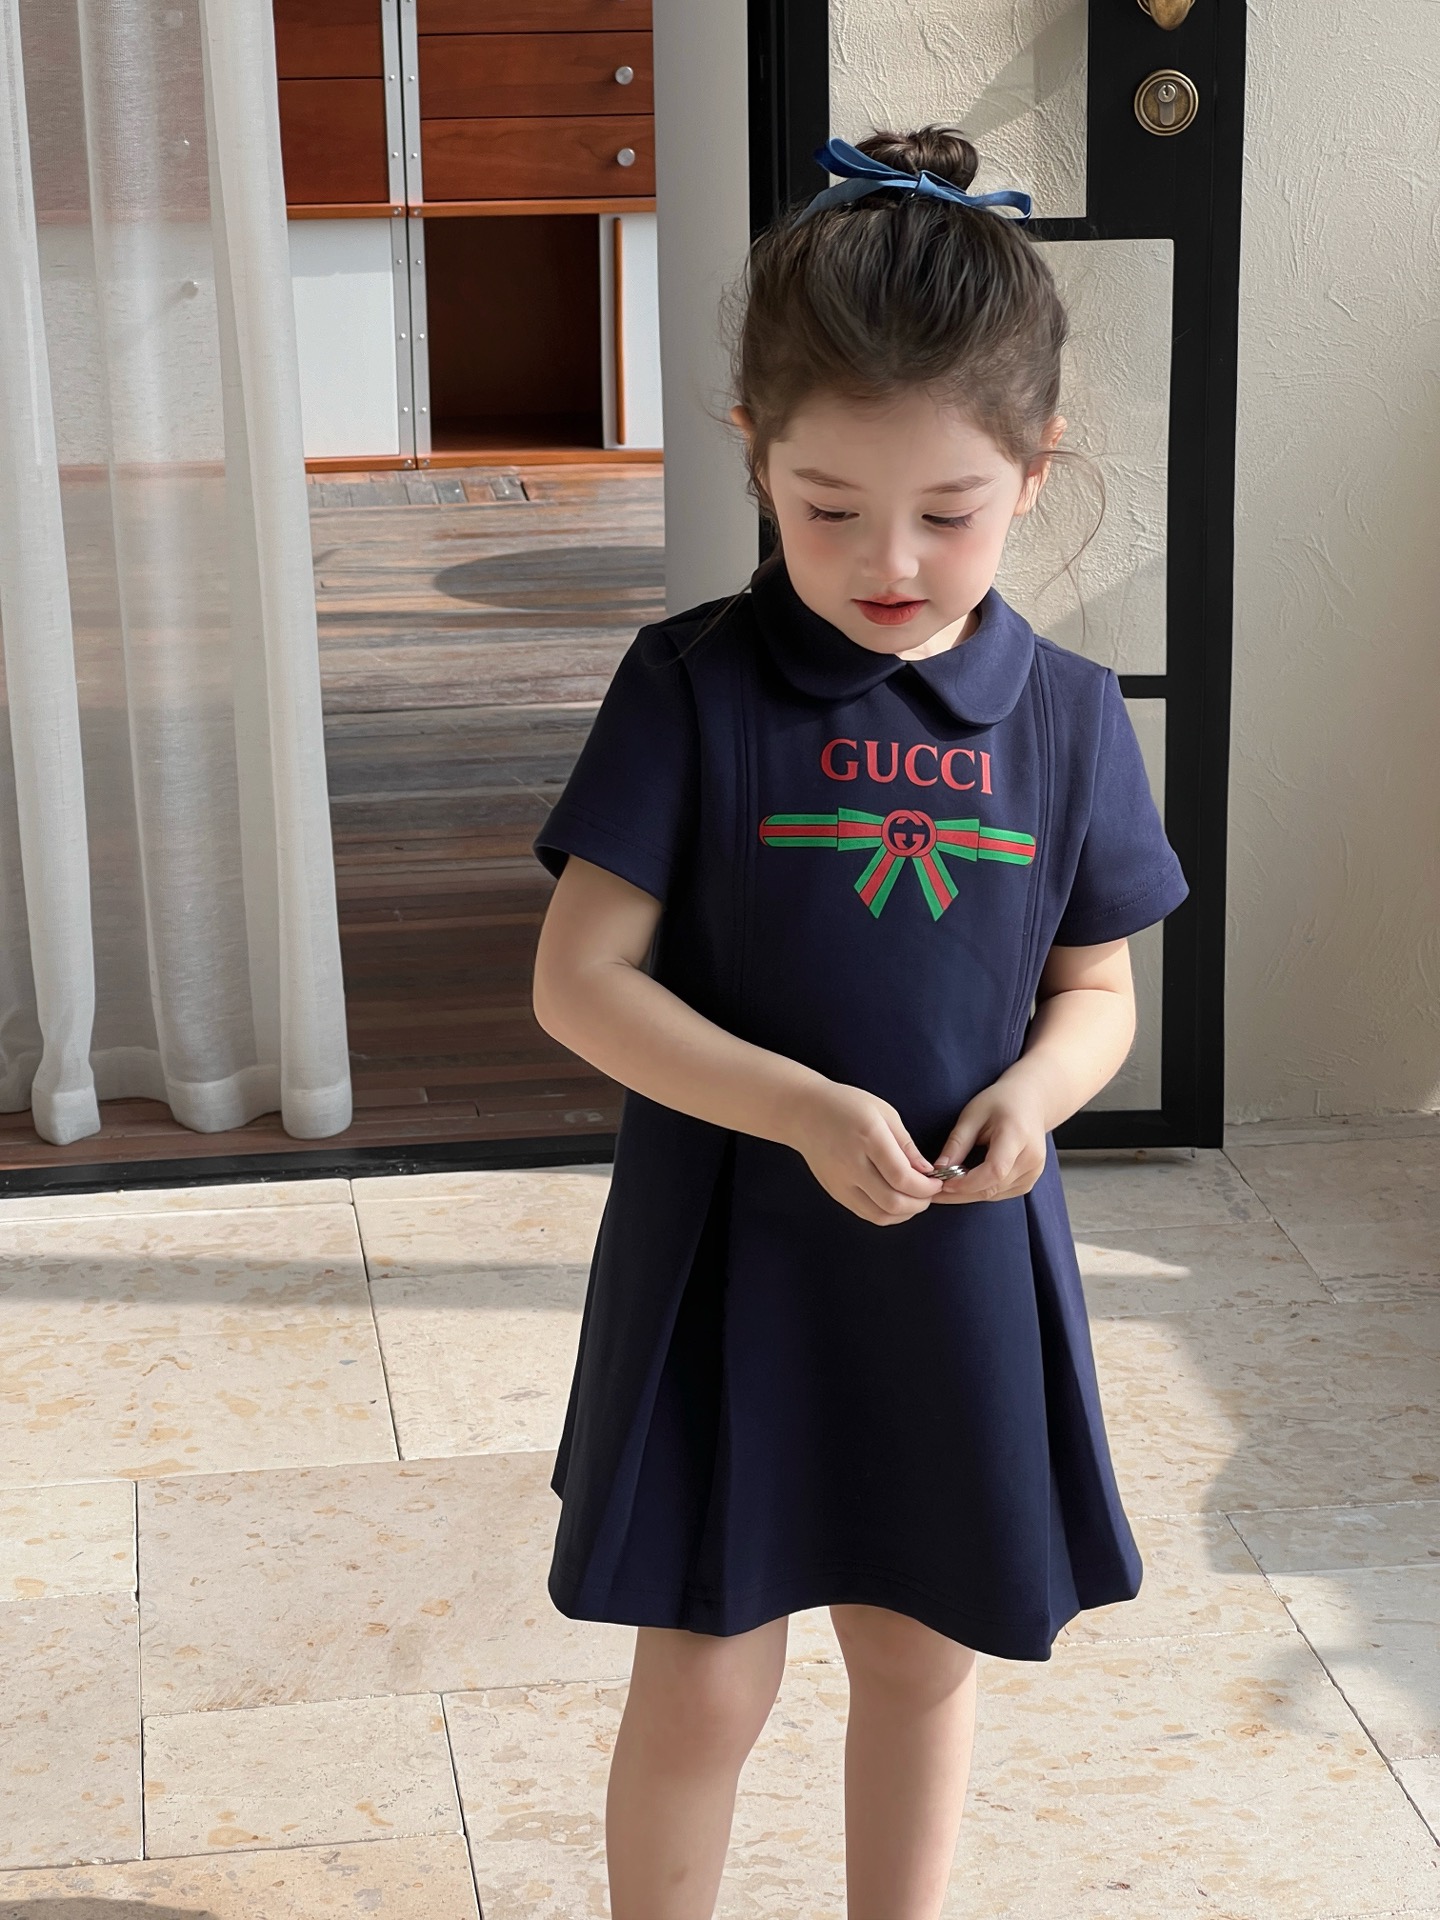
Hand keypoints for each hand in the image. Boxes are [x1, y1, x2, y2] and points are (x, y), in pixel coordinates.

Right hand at [782, 1080, 942, 1226]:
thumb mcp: (884, 1112)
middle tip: (930, 1193)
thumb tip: (927, 1171)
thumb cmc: (846, 1105)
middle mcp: (852, 1164)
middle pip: (893, 1202)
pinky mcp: (835, 1193)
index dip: (926, 1187)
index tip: (937, 1181)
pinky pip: (866, 1214)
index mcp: (868, 1138)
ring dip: (905, 1213)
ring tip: (915, 1198)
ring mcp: (841, 1183)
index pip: (903, 1177)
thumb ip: (906, 1144)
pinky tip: (896, 1200)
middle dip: (920, 1203)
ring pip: (880, 1215)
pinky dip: (887, 1214)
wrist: (804, 1113)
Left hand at [931, 1075, 1047, 1204]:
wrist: (1031, 1102)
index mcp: (1017, 1136)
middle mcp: (1031, 1158)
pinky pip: (1000, 1194)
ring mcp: (1033, 1172)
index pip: (995, 1170)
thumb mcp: (972, 1114)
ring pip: (995, 1195)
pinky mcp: (1029, 1181)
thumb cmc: (1000, 1102)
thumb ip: (957, 1143)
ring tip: (945, 1187)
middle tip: (934, 1192)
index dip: (967, 1182)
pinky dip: (980, 1191)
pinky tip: (964, 1184)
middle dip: (961, 1192)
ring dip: (968, 1194)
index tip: (943, 1183)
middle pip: (993, 1187)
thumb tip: (939, 1169)